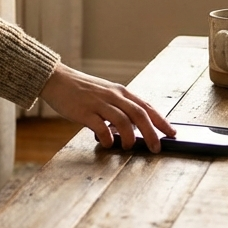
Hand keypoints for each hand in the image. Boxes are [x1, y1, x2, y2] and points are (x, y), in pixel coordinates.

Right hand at [38, 62, 174, 151]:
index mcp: (120, 91)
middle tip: (157, 148)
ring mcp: (99, 102)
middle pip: (140, 114)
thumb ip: (118, 108)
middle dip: (152, 133)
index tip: (172, 133)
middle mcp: (113, 96)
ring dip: (131, 137)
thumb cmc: (81, 90)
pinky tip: (108, 143)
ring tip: (131, 147)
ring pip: (123, 120)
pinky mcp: (84, 111)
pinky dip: (108, 137)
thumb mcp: (104, 94)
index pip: (147, 106)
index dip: (161, 121)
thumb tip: (133, 128)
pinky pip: (101, 126)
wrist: (56, 79)